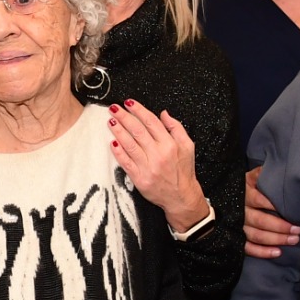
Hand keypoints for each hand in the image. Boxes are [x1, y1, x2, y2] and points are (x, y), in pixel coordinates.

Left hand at [108, 101, 205, 225]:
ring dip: (118, 131)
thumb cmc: (184, 170)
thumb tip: (163, 113)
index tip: (129, 103)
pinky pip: (125, 162)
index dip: (139, 110)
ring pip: (129, 145)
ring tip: (111, 121)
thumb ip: (176, 128)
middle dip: (124, 117)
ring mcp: (147, 167)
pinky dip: (118, 152)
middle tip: (114, 108)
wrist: (181, 197)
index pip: (151, 122)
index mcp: (170, 144)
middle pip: (137, 131)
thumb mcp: (188, 146)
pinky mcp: (139, 178)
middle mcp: (158, 154)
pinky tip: (112, 142)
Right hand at [244, 165, 299, 259]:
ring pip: (256, 235)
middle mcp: (239, 210)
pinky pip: (247, 248)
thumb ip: (261, 174)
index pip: (259, 200)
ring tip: (293, 240)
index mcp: (243, 193)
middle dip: (280, 226)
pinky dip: (262, 252)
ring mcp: (236, 226)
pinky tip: (277, 252)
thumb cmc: (242, 188)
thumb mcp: (249, 177)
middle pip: (260, 220)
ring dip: (275, 239)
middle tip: (298, 229)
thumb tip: (278, 168)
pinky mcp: (235, 238)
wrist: (217, 199)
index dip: (274, 206)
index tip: (292, 210)